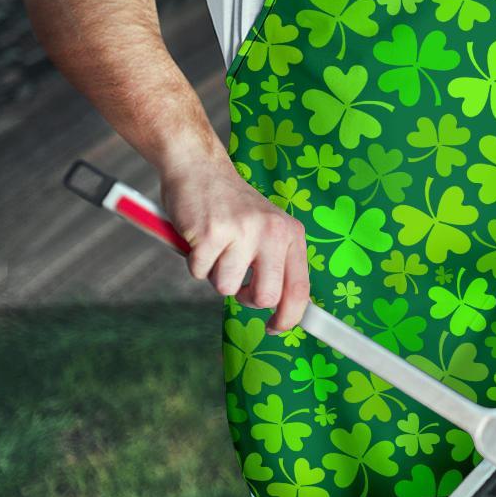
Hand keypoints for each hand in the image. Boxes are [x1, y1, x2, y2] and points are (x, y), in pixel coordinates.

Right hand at [160, 158, 309, 333]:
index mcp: (291, 233)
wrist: (200, 168)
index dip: (289, 317)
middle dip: (246, 298)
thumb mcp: (267, 229)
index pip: (300, 288)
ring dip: (215, 274)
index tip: (276, 328)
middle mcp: (272, 232)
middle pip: (266, 297)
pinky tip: (200, 238)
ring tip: (216, 246)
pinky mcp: (211, 233)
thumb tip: (283, 310)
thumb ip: (277, 263)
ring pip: (226, 287)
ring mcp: (242, 231)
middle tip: (237, 281)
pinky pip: (199, 272)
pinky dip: (195, 262)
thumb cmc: (232, 207)